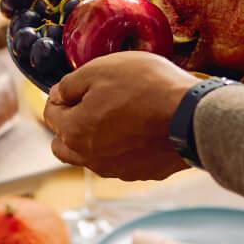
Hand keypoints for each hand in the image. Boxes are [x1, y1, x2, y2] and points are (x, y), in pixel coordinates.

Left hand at [43, 51, 196, 180]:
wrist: (192, 116)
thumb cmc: (146, 87)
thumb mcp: (100, 69)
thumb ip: (70, 84)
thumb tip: (57, 95)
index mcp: (74, 132)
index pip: (50, 114)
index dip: (60, 96)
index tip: (75, 85)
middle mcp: (90, 158)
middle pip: (64, 145)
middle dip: (69, 125)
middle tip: (90, 104)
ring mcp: (116, 169)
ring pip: (91, 157)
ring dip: (94, 139)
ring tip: (116, 116)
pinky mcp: (141, 174)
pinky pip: (120, 161)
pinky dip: (121, 148)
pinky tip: (138, 129)